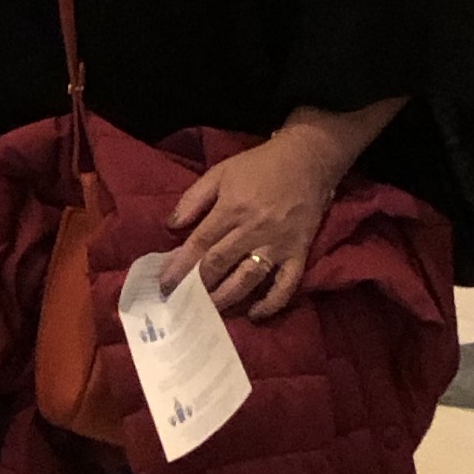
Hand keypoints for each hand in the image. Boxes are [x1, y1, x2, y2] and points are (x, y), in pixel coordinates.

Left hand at [163, 121, 338, 319]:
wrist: (308, 159)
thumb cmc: (259, 166)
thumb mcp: (220, 172)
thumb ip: (193, 198)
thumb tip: (171, 226)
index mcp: (232, 209)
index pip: (200, 244)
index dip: (180, 267)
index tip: (165, 285)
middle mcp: (253, 230)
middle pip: (220, 264)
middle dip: (196, 286)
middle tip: (180, 303)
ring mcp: (278, 244)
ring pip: (248, 278)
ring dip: (226, 298)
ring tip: (209, 312)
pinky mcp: (298, 253)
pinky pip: (286, 284)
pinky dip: (271, 303)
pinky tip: (254, 314)